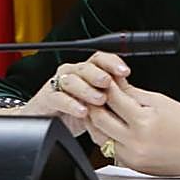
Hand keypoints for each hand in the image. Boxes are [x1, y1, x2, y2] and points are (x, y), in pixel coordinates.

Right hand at [10, 51, 131, 134]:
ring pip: (72, 79)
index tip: (125, 71)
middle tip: (108, 83)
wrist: (46, 121)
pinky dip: (71, 104)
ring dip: (87, 89)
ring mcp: (59, 84)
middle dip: (99, 74)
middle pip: (86, 66)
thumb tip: (133, 98)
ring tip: (99, 100)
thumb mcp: (97, 105)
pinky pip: (58, 97)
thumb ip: (110, 97)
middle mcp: (73, 73)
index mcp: (87, 71)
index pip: (100, 59)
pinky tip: (82, 111)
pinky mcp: (47, 97)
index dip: (112, 63)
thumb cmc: (75, 111)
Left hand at [85, 81, 179, 175]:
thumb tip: (115, 82)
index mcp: (143, 123)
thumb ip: (133, 93)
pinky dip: (106, 136)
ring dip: (96, 121)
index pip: (112, 99)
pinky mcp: (132, 166)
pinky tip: (110, 125)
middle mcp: (134, 143)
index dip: (105, 85)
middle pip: (98, 119)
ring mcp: (132, 158)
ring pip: (99, 137)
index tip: (103, 78)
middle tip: (94, 92)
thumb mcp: (160, 101)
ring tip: (99, 107)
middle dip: (93, 103)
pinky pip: (109, 149)